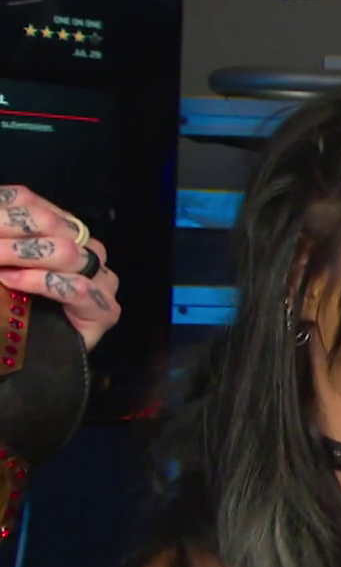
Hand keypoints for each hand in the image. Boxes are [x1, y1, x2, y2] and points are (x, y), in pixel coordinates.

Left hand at [0, 185, 120, 350]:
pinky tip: (12, 282)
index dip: (0, 209)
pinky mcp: (105, 310)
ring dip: (22, 254)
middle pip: (49, 221)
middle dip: (6, 230)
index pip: (29, 201)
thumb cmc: (8, 312)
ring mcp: (100, 278)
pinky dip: (40, 282)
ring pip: (68, 251)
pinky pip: (76, 287)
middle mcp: (84, 248)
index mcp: (57, 230)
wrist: (27, 364)